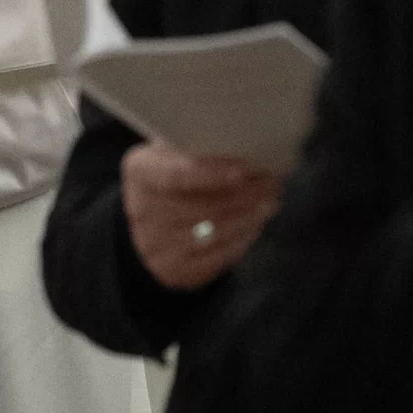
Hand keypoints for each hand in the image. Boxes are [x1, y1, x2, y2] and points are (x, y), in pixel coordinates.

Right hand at [121, 143, 281, 289]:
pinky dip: (241, 239)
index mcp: (140, 171)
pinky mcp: (172, 270)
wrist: (151, 219)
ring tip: (270, 201)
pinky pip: (216, 257)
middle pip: (201, 205)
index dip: (210, 174)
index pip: (175, 175)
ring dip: (248, 216)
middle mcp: (141, 210)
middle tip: (272, 182)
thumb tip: (250, 142)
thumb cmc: (175, 172)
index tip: (243, 171)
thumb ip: (201, 147)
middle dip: (244, 194)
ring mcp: (154, 245)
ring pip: (213, 232)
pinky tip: (255, 224)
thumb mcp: (175, 151)